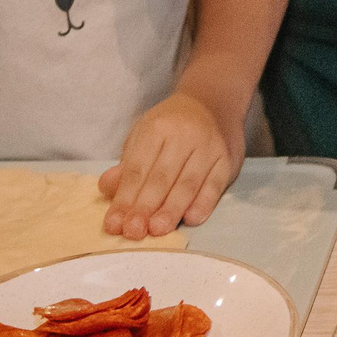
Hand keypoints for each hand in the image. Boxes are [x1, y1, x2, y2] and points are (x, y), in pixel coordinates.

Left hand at [99, 83, 243, 238]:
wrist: (213, 104)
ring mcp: (209, 147)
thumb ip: (128, 164)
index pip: (138, 168)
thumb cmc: (171, 127)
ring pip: (188, 184)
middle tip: (133, 232)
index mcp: (157, 128)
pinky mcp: (228, 160)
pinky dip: (203, 204)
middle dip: (145, 207)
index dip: (125, 198)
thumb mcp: (143, 135)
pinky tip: (191, 219)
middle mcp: (185, 135)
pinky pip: (215, 185)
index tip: (114, 224)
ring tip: (157, 230)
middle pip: (162, 178)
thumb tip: (108, 189)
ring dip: (171, 210)